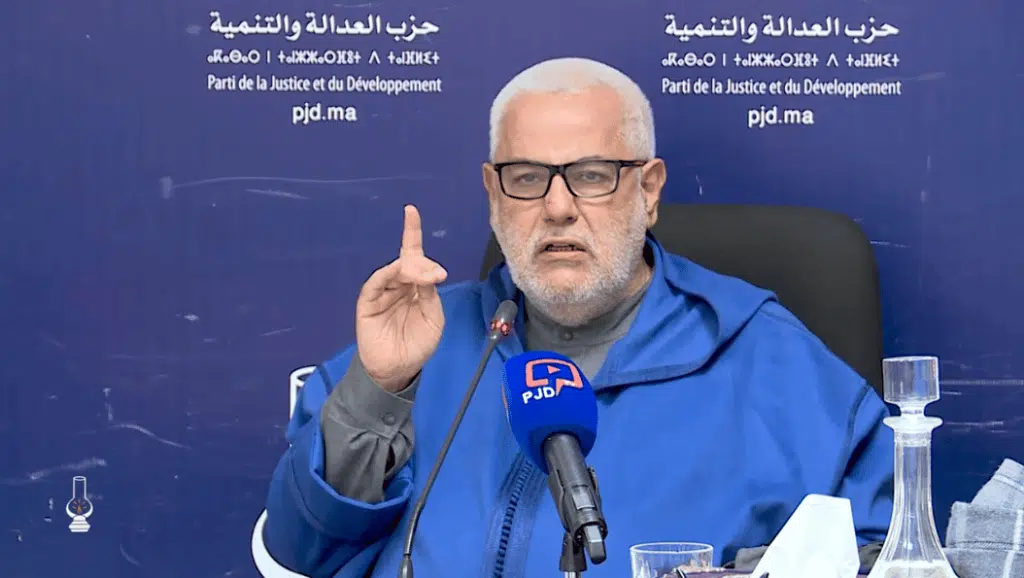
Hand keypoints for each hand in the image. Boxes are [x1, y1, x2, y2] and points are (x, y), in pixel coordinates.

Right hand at [355, 205, 447, 391]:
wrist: (397, 369)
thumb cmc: (417, 344)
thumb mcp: (433, 318)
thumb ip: (430, 294)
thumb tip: (428, 273)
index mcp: (415, 286)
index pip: (414, 255)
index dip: (411, 232)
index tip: (411, 211)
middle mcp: (398, 285)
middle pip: (408, 261)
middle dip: (422, 263)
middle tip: (435, 275)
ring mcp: (382, 292)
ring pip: (395, 270)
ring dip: (411, 269)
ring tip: (425, 278)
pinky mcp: (368, 301)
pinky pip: (377, 282)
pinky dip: (389, 275)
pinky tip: (401, 275)